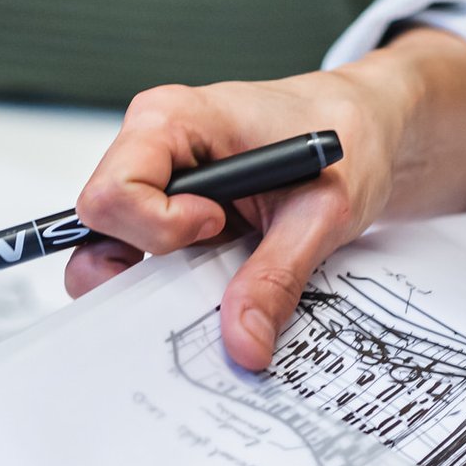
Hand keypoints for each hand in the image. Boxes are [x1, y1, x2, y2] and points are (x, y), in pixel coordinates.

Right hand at [72, 27, 465, 369]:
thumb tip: (244, 345)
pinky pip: (140, 257)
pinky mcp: (166, 210)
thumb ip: (277, 277)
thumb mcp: (323, 211)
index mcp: (172, 119)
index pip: (113, 193)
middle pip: (98, 226)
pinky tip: (215, 274)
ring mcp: (154, 181)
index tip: (217, 224)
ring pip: (110, 248)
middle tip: (211, 255)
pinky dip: (171, 281)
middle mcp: (149, 145)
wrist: (367, 129)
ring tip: (217, 265)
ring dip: (158, 277)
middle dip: (147, 262)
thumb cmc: (345, 138)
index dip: (159, 227)